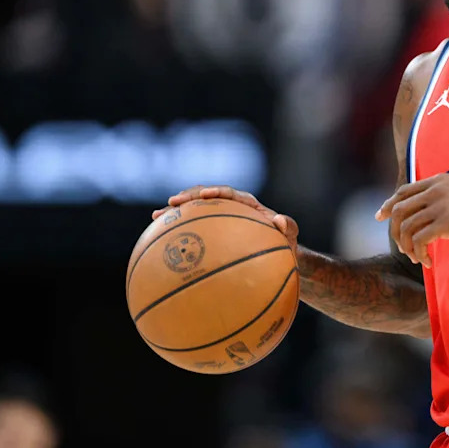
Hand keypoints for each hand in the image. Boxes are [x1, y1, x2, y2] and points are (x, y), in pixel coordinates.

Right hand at [152, 185, 299, 255]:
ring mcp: (220, 219)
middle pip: (206, 196)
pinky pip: (193, 229)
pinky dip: (177, 231)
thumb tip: (281, 220)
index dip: (218, 192)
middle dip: (189, 196)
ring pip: (195, 211)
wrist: (279, 255)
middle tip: (172, 202)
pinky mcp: (212, 233)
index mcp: (249, 204)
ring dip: (177, 211)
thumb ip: (289, 227)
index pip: (231, 193)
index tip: (205, 195)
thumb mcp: (290, 236)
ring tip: (157, 215)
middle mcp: (232, 207)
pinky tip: (158, 240)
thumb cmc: (285, 245)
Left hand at [375, 174, 448, 267]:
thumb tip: (432, 210)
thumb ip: (445, 194)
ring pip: (406, 227)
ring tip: (417, 258)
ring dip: (407, 247)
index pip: (403, 191)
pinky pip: (419, 240)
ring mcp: (440, 205)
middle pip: (399, 210)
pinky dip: (419, 254)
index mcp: (439, 180)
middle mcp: (435, 190)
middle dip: (394, 231)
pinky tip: (428, 262)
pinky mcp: (447, 222)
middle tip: (402, 248)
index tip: (381, 217)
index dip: (389, 205)